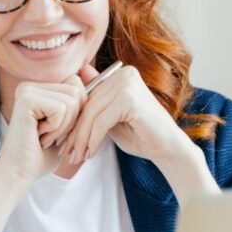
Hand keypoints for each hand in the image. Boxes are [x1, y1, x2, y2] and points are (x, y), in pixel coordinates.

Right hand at [0, 76, 86, 185]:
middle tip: (51, 136)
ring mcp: (27, 90)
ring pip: (71, 100)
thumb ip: (77, 105)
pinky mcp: (27, 100)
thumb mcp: (65, 127)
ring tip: (44, 137)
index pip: (76, 85)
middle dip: (72, 120)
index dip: (76, 113)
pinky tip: (40, 137)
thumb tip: (97, 82)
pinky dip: (56, 129)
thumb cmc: (41, 156)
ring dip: (63, 127)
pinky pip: (61, 109)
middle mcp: (30, 85)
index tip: (57, 131)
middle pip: (76, 90)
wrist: (18, 174)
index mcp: (37, 88)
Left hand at [61, 63, 193, 166]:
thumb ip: (96, 102)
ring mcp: (127, 84)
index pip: (87, 96)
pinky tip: (90, 154)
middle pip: (87, 105)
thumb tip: (71, 87)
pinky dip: (93, 140)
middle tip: (67, 152)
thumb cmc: (139, 133)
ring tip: (76, 157)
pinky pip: (101, 122)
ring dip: (81, 139)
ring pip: (91, 115)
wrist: (167, 148)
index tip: (64, 140)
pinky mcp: (129, 100)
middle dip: (75, 132)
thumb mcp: (110, 116)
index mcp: (120, 74)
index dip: (74, 120)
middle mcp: (124, 74)